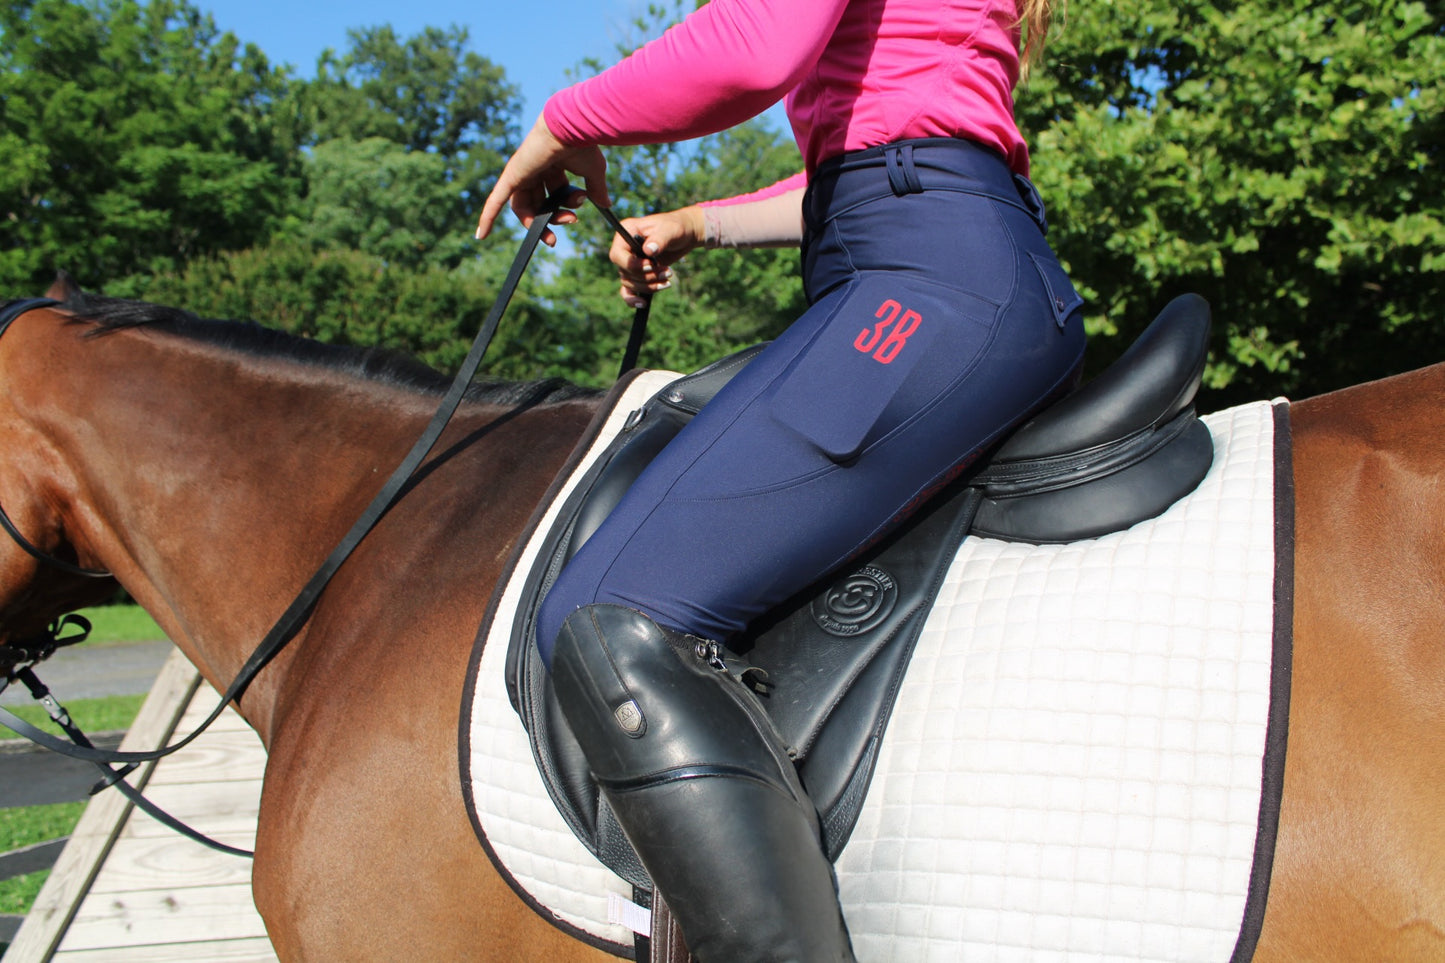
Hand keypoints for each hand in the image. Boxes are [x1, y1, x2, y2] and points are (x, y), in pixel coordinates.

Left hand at [476, 114, 609, 245]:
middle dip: (552, 219)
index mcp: (551, 166)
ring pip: (522, 206)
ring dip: (536, 224)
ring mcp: (520, 172)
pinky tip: (481, 236)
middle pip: (537, 203)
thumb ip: (596, 189)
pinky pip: (496, 201)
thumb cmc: (583, 145)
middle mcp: (533, 169)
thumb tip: (605, 204)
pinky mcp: (511, 176)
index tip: (574, 217)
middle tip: (567, 225)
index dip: (562, 210)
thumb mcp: (593, 172)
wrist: (572, 128)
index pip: (553, 195)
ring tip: (551, 236)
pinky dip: (488, 217)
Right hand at [611, 207, 704, 307]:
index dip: (632, 265)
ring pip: (630, 283)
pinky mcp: (637, 274)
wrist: (685, 234)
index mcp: (626, 233)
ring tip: (668, 279)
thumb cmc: (676, 227)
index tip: (651, 265)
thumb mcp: (670, 230)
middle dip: (647, 276)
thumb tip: (648, 251)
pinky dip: (633, 299)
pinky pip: (628, 291)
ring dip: (649, 286)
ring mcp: (630, 262)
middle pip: (625, 272)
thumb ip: (659, 239)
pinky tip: (643, 304)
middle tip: (667, 273)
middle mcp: (624, 248)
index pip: (617, 255)